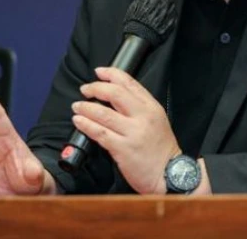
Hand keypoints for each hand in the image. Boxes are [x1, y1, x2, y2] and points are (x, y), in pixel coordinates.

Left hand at [72, 67, 179, 194]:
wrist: (170, 174)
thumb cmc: (161, 149)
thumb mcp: (157, 120)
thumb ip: (140, 107)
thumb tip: (115, 95)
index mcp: (152, 107)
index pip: (130, 83)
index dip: (111, 74)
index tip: (99, 72)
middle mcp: (143, 117)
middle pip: (115, 94)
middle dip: (96, 88)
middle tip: (85, 89)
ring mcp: (133, 133)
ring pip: (104, 113)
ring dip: (86, 107)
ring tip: (77, 106)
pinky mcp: (123, 149)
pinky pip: (100, 133)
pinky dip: (86, 125)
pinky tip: (79, 121)